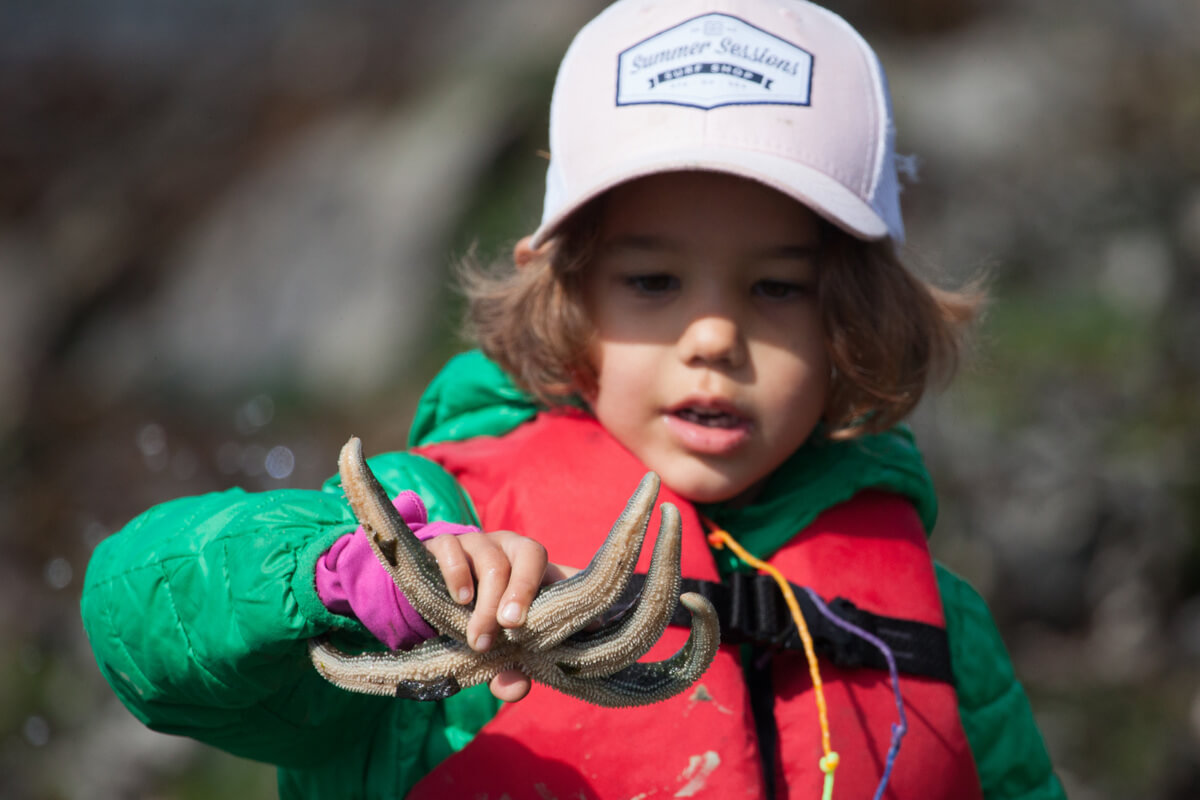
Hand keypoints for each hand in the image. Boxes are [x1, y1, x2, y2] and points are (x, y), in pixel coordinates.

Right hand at [315, 490, 577, 702]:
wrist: (431, 591)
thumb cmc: (479, 617)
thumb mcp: (497, 645)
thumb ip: (509, 669)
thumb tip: (515, 688)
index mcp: (536, 570)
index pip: (564, 573)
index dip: (572, 594)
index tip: (588, 626)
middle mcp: (512, 548)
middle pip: (530, 554)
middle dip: (522, 592)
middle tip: (511, 626)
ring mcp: (479, 542)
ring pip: (493, 562)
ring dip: (487, 604)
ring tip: (479, 640)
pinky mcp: (445, 542)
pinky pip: (453, 549)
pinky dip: (458, 575)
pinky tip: (460, 600)